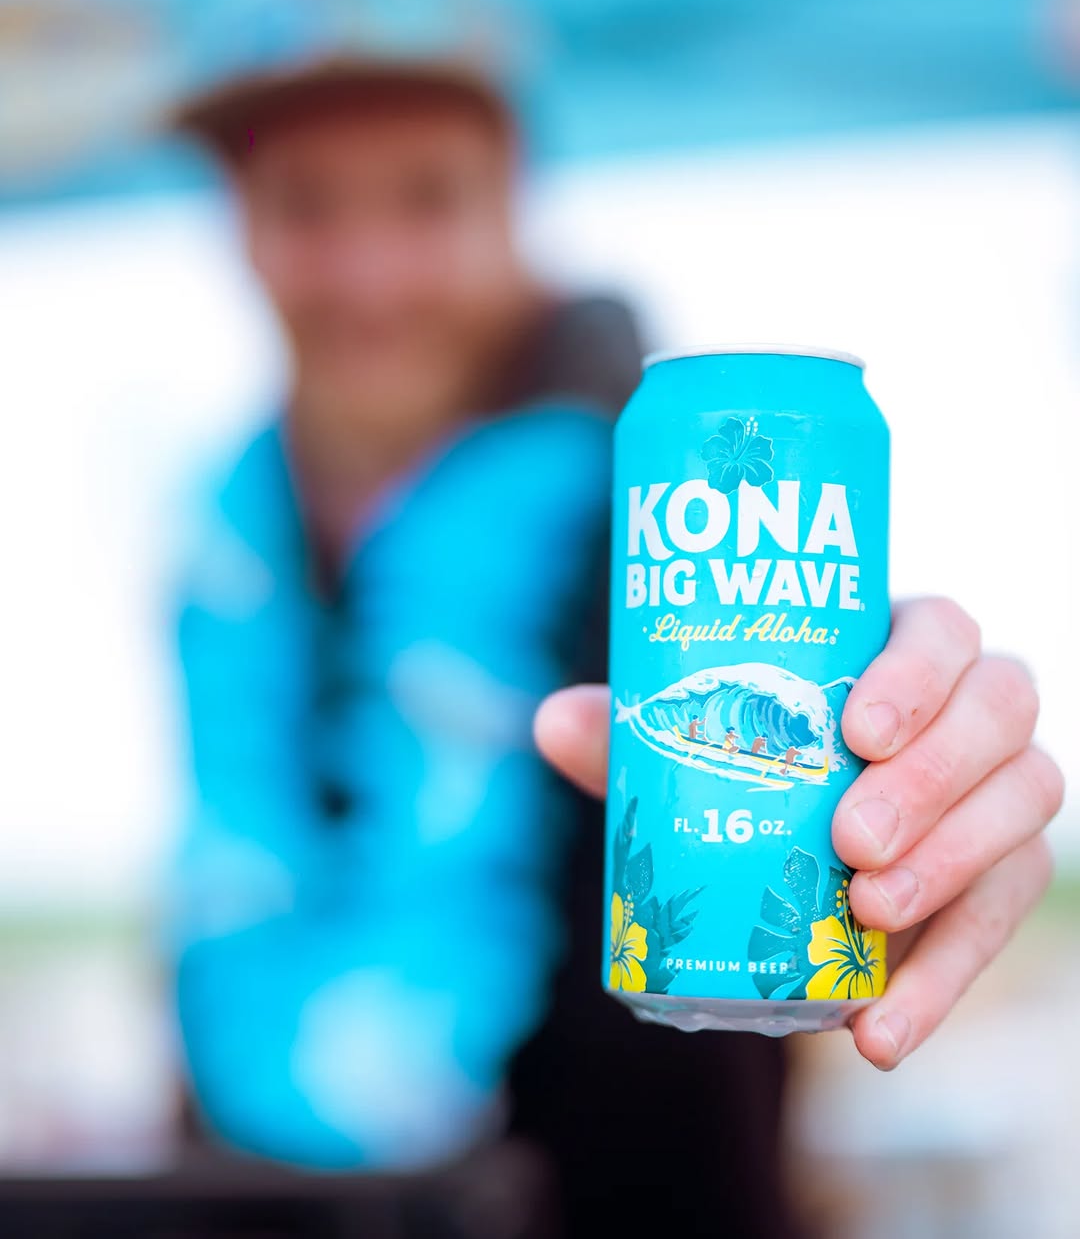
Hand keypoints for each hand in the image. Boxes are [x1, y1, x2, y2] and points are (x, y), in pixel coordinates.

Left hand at [533, 597, 1061, 1069]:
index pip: (942, 630)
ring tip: (869, 915)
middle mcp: (970, 705)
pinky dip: (946, 981)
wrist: (793, 840)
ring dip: (953, 865)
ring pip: (1025, 802)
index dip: (916, 673)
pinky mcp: (1005, 873)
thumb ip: (632, 730)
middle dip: (933, 778)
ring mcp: (1000, 786)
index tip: (855, 731)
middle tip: (852, 841)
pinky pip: (1002, 917)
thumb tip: (554, 721)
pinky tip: (879, 1033)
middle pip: (999, 712)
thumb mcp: (692, 742)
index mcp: (901, 645)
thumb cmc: (749, 758)